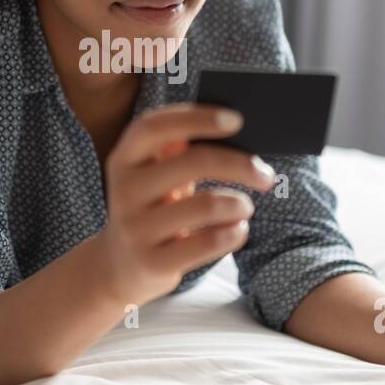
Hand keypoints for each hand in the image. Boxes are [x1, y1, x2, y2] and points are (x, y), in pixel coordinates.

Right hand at [94, 102, 275, 305]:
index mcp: (124, 158)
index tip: (237, 120)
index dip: (196, 117)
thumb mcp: (154, 175)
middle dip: (240, 165)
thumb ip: (177, 149)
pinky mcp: (153, 262)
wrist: (119, 267)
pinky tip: (238, 230)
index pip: (155, 126)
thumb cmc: (151, 208)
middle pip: (194, 162)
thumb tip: (230, 123)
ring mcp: (135, 228)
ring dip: (239, 204)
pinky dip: (235, 233)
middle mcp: (124, 190)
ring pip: (207, 205)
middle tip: (264, 174)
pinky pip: (209, 242)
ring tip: (244, 208)